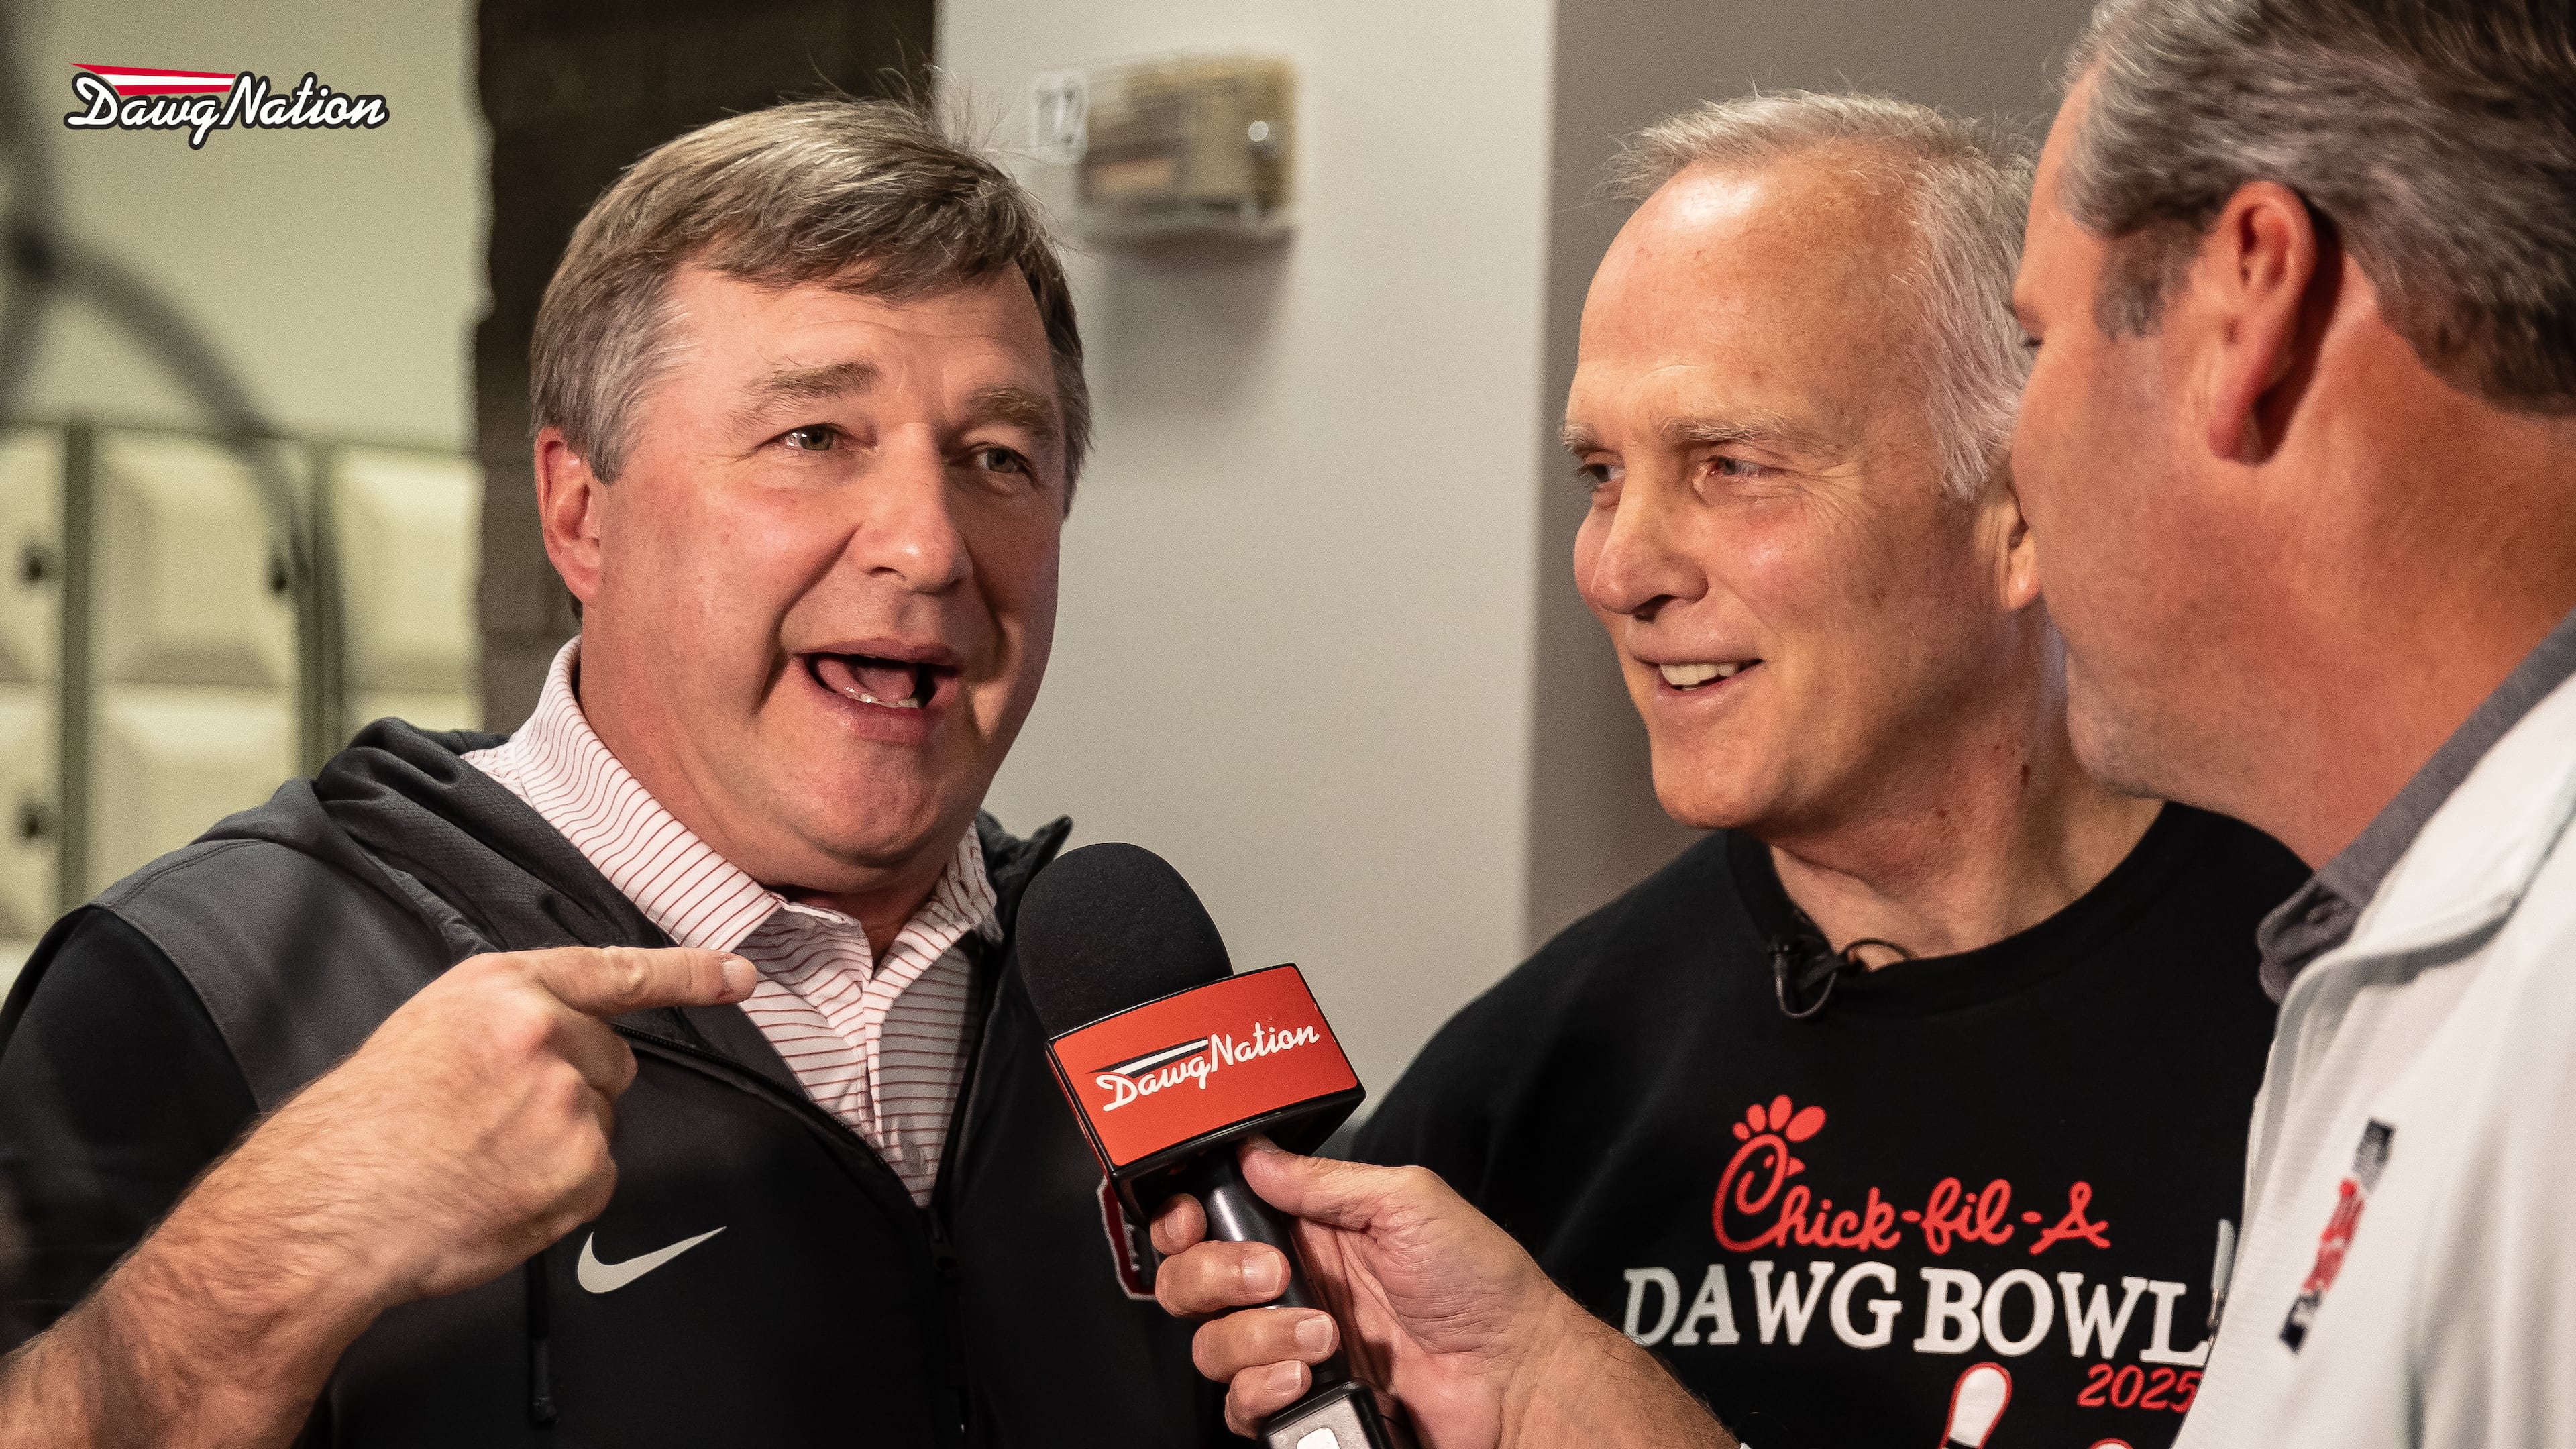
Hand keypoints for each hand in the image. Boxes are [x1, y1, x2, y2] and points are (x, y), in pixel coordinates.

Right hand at [0, 945, 753, 1448]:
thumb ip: (508, 1020)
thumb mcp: (429, 1030)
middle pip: (611, 1060)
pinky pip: (594, 1180)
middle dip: (572, 1088)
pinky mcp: (582, 1168)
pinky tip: (496, 1192)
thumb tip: (565, 1037)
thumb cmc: (362, 1129)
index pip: (614, 970)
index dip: (687, 973)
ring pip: (600, 1121)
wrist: (325, 1207)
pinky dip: (556, 1193)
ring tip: (479, 1159)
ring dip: (558, 1144)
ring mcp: (569, 1101)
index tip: (738, 974)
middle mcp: (546, 1033)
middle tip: (492, 1121)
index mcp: (502, 989)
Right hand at [1150, 1142, 1731, 1448]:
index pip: (1215, 1217)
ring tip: (1323, 1334)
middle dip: (1215, 1275)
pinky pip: (1241, 1406)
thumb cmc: (1482, 1284)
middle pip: (1191, 1281)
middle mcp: (1291, 1287)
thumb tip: (1257, 1155)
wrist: (1516, 1373)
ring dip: (1256, 1336)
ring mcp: (1292, 1349)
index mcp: (1310, 1229)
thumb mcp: (1408, 1201)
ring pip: (1211, 1346)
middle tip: (1273, 1274)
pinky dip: (1264, 1390)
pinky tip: (1307, 1377)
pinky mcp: (1302, 1403)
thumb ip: (1325, 1181)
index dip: (1187, 1218)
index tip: (1193, 1220)